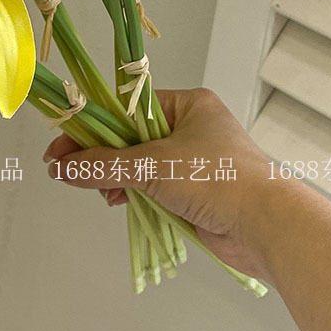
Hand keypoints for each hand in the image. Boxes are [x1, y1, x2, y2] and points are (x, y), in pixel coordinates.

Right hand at [43, 87, 285, 280]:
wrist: (269, 226)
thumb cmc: (218, 180)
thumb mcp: (153, 165)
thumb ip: (105, 165)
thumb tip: (63, 168)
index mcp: (188, 104)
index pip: (127, 107)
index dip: (93, 125)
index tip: (62, 144)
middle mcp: (192, 128)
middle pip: (131, 136)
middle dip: (103, 156)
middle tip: (70, 171)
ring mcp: (195, 162)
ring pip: (141, 165)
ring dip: (118, 178)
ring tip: (104, 193)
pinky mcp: (197, 192)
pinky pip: (154, 187)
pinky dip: (135, 194)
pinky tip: (120, 202)